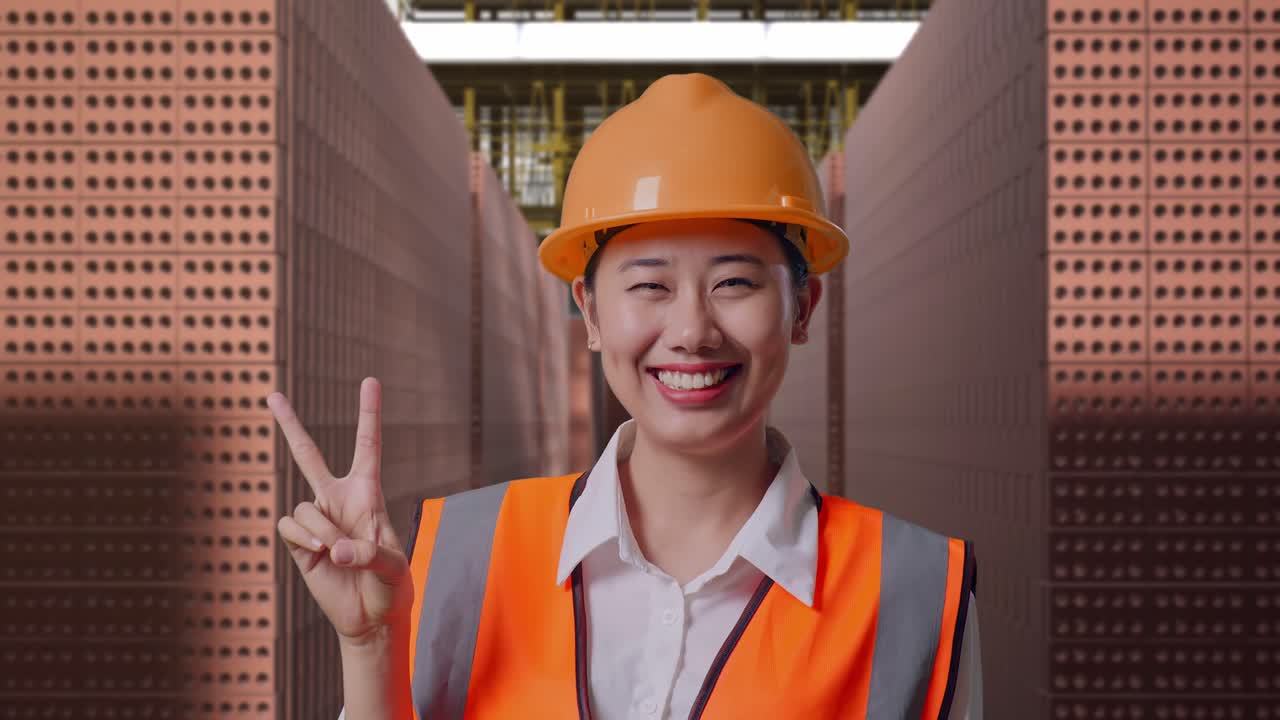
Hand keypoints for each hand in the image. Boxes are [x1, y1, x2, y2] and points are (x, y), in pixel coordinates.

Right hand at [268, 377, 414, 646]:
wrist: (371, 616)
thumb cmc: (392, 585)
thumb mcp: (395, 567)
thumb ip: (370, 554)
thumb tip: (333, 547)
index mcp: (368, 493)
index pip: (368, 445)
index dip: (368, 413)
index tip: (370, 380)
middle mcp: (338, 499)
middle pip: (308, 454)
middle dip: (289, 425)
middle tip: (272, 394)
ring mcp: (316, 519)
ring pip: (304, 508)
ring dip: (320, 530)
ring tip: (337, 552)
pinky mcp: (299, 542)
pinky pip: (289, 527)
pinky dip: (304, 539)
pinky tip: (320, 553)